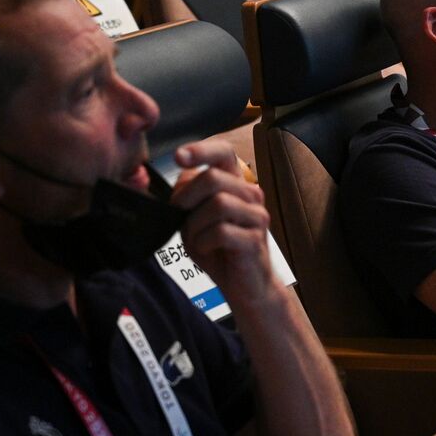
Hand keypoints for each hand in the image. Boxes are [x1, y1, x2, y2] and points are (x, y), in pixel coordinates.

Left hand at [171, 140, 273, 297]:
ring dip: (195, 225)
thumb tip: (180, 177)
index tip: (178, 156)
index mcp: (235, 184)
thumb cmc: (219, 249)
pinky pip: (221, 231)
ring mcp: (256, 216)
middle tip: (180, 218)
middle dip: (187, 198)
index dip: (201, 150)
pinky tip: (206, 249)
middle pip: (213, 177)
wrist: (244, 285)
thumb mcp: (195, 219)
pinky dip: (204, 242)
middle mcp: (250, 194)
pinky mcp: (255, 239)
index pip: (224, 152)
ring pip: (218, 203)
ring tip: (196, 239)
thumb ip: (187, 196)